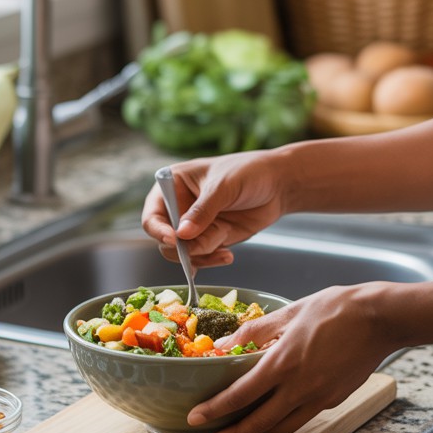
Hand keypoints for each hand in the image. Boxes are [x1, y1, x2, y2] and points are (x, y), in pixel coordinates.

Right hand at [142, 150, 287, 268]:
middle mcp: (178, 207)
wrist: (279, 185)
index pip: (152, 215)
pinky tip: (228, 254)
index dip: (159, 230)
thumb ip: (202, 211)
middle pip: (165, 239)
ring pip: (183, 253)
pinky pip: (201, 258)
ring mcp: (194, 225)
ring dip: (202, 253)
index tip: (175, 240)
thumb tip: (181, 235)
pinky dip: (212, 259)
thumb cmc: (249, 172)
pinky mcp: (209, 238)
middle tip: (208, 243)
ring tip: (225, 239)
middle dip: (185, 247)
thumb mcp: (223, 187)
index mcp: (172, 185)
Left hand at [188, 283, 394, 432]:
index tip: (196, 418)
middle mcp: (300, 387)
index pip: (240, 395)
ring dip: (259, 431)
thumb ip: (253, 331)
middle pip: (258, 422)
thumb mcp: (288, 313)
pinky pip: (303, 417)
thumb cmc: (335, 309)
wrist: (379, 318)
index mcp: (283, 363)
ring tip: (243, 427)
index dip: (215, 410)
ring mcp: (319, 397)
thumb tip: (224, 345)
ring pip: (283, 427)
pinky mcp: (334, 399)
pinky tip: (277, 410)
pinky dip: (285, 420)